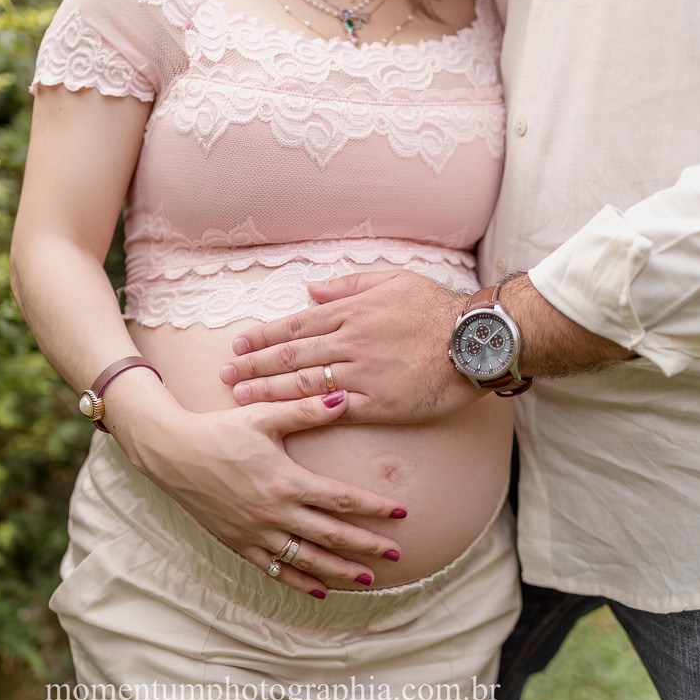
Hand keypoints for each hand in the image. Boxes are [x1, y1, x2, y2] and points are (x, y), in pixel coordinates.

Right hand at [113, 390, 408, 597]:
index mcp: (285, 480)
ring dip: (341, 570)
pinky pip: (275, 569)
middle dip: (367, 545)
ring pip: (307, 559)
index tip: (400, 513)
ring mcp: (256, 532)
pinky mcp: (239, 543)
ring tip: (369, 579)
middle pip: (331, 535)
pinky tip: (321, 590)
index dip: (373, 507)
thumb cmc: (219, 430)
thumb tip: (344, 398)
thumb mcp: (263, 416)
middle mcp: (274, 512)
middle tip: (397, 553)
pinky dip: (300, 581)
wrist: (172, 453)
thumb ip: (306, 410)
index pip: (340, 499)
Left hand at [220, 270, 485, 423]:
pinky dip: (303, 413)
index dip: (263, 335)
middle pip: (290, 355)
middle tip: (224, 373)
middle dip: (253, 364)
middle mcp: (349, 341)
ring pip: (302, 382)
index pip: (295, 324)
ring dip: (266, 390)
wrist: (475, 341)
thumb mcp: (393, 280)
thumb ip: (348, 285)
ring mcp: (361, 373)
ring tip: (239, 396)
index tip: (238, 343)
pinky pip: (332, 410)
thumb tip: (311, 289)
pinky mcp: (377, 403)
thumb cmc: (436, 309)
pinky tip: (280, 419)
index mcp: (351, 312)